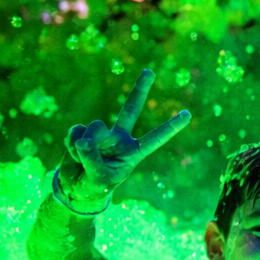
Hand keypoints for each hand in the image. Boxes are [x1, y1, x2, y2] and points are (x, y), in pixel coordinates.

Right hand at [58, 69, 190, 207]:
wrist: (75, 188)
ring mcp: (101, 134)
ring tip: (82, 161)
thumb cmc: (94, 186)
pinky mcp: (82, 132)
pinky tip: (73, 155)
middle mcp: (120, 139)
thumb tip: (84, 139)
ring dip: (83, 146)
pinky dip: (71, 145)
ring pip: (94, 128)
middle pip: (131, 110)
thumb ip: (92, 158)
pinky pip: (75, 132)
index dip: (170, 127)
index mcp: (133, 152)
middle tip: (151, 71)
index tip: (188, 115)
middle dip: (140, 89)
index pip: (154, 139)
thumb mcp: (98, 178)